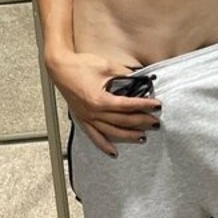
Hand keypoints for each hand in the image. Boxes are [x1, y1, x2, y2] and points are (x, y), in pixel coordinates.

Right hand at [46, 50, 160, 156]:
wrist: (60, 67)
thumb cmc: (81, 65)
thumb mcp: (107, 66)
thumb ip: (125, 74)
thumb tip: (140, 78)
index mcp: (100, 100)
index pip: (128, 106)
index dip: (144, 105)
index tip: (157, 105)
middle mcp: (94, 112)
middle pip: (122, 121)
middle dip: (141, 122)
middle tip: (155, 122)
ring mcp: (87, 118)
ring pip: (111, 132)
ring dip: (128, 136)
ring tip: (142, 137)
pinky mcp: (82, 119)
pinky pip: (94, 136)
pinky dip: (104, 145)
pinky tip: (114, 152)